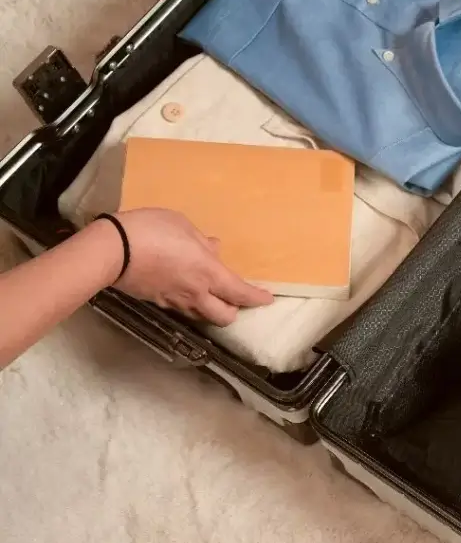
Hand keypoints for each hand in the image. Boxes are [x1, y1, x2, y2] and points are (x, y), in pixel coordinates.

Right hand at [104, 208, 273, 325]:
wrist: (111, 250)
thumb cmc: (150, 230)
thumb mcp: (182, 225)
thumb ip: (201, 241)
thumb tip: (213, 248)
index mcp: (209, 273)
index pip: (241, 293)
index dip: (257, 299)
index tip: (267, 300)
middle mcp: (196, 293)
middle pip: (224, 316)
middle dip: (234, 311)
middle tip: (236, 300)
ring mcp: (175, 301)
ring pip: (202, 316)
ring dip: (212, 311)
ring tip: (212, 298)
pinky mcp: (157, 302)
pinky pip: (181, 309)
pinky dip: (190, 304)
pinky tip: (185, 291)